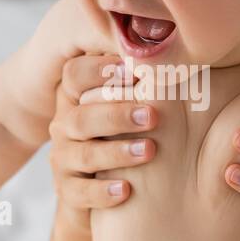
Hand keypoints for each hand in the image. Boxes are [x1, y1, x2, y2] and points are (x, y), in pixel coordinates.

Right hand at [47, 53, 158, 231]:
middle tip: (154, 115)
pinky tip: (126, 190)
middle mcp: (65, 125)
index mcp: (78, 96)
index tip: (136, 71)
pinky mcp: (67, 191)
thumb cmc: (127, 134)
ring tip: (149, 151)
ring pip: (84, 154)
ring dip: (117, 152)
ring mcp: (63, 159)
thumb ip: (142, 80)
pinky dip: (102, 192)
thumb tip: (176, 47)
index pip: (75, 75)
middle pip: (81, 116)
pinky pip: (80, 192)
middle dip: (117, 114)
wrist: (107, 192)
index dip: (101, 71)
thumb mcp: (130, 105)